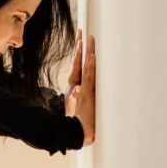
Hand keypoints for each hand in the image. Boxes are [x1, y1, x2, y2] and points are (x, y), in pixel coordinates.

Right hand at [65, 29, 95, 144]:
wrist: (76, 135)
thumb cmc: (81, 125)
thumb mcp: (81, 110)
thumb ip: (80, 99)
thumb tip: (78, 91)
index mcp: (74, 90)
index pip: (77, 67)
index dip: (79, 54)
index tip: (81, 41)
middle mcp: (75, 87)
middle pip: (78, 63)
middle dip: (80, 47)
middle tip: (82, 32)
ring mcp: (80, 90)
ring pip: (84, 67)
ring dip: (86, 52)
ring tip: (88, 38)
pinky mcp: (85, 95)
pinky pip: (88, 77)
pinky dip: (90, 66)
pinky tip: (92, 55)